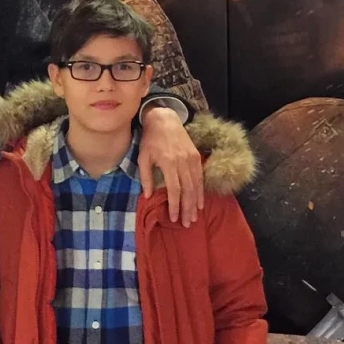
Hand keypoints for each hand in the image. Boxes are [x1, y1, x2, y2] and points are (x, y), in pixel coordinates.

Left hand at [138, 106, 203, 226]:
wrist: (165, 120)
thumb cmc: (150, 140)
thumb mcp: (143, 157)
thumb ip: (146, 177)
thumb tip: (148, 196)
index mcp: (168, 162)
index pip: (174, 189)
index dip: (175, 205)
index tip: (174, 218)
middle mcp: (182, 162)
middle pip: (188, 190)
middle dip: (187, 209)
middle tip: (187, 224)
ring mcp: (192, 159)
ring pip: (196, 185)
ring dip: (195, 203)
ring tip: (194, 217)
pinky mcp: (197, 157)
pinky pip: (200, 177)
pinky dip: (201, 191)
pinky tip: (200, 203)